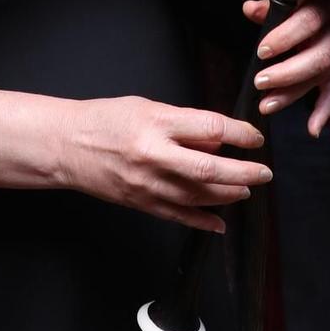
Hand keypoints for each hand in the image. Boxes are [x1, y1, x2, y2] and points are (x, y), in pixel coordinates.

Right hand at [56, 97, 270, 232]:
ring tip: (246, 190)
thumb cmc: (104, 120)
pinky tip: (220, 223)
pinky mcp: (141, 203)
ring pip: (199, 196)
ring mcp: (147, 184)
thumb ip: (185, 123)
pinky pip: (178, 216)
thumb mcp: (148, 108)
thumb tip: (219, 139)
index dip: (240, 134)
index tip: (255, 138)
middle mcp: (154, 156)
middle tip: (263, 172)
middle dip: (244, 172)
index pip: (211, 128)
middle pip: (210, 168)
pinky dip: (203, 221)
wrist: (65, 146)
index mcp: (157, 124)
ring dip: (228, 195)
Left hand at [242, 0, 329, 135]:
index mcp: (327, 7)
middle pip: (318, 58)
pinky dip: (325, 111)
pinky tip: (311, 130)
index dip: (286, 38)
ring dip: (295, 94)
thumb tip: (249, 9)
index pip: (307, 23)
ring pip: (323, 78)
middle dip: (288, 73)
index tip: (262, 51)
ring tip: (267, 105)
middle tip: (260, 82)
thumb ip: (273, 4)